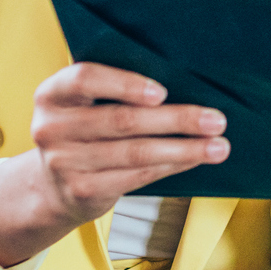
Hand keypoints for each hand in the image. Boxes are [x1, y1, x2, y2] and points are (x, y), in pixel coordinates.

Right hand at [0, 63, 227, 266]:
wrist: (51, 186)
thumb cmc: (84, 129)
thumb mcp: (83, 103)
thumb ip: (115, 88)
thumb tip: (184, 78)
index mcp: (52, 95)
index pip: (84, 79)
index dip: (125, 83)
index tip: (162, 92)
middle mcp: (51, 128)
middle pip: (122, 120)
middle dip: (176, 119)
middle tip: (216, 119)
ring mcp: (65, 163)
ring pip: (136, 153)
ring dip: (185, 149)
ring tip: (219, 146)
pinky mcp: (83, 191)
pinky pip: (138, 176)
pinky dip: (172, 166)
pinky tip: (195, 159)